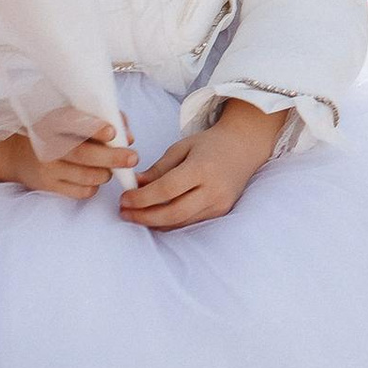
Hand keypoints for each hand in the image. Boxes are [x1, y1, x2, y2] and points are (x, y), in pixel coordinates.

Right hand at [0, 113, 134, 201]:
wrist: (17, 154)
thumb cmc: (55, 132)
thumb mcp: (70, 118)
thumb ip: (102, 120)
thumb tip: (128, 137)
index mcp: (52, 121)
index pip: (71, 122)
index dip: (93, 127)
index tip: (112, 132)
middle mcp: (46, 145)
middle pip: (83, 154)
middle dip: (112, 157)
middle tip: (133, 158)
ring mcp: (46, 168)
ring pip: (87, 175)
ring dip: (106, 173)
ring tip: (109, 167)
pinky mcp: (48, 186)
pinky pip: (81, 191)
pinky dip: (95, 185)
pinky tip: (94, 177)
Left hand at [117, 99, 286, 229]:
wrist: (244, 148)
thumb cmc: (210, 144)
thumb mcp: (181, 148)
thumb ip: (158, 168)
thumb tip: (135, 186)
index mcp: (202, 168)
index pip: (167, 189)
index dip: (142, 198)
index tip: (124, 199)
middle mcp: (214, 189)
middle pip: (173, 213)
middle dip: (144, 216)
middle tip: (125, 213)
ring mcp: (220, 203)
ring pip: (181, 222)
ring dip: (154, 222)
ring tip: (135, 216)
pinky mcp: (221, 212)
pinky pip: (190, 223)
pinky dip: (170, 223)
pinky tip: (155, 218)